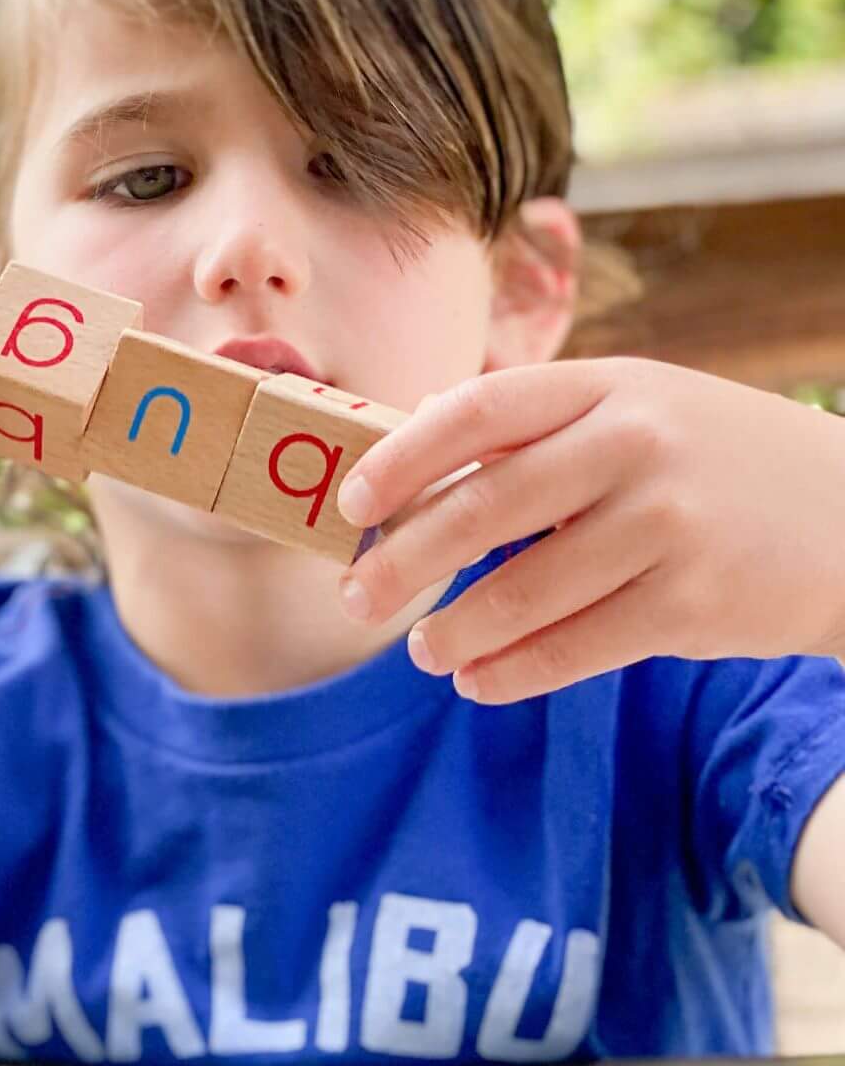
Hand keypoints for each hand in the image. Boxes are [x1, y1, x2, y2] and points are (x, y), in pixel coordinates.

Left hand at [333, 357, 844, 703]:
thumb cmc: (712, 465)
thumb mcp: (640, 410)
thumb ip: (537, 425)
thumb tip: (408, 437)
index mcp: (610, 386)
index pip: (477, 411)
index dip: (400, 460)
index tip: (351, 505)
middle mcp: (637, 444)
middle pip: (481, 509)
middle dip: (401, 563)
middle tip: (357, 598)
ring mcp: (668, 523)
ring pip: (518, 593)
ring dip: (451, 632)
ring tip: (424, 649)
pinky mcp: (690, 601)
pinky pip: (569, 648)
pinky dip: (507, 672)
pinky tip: (478, 679)